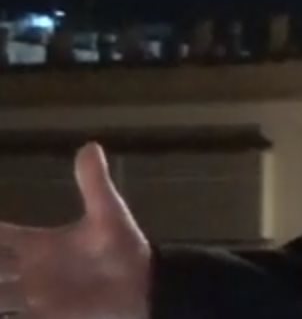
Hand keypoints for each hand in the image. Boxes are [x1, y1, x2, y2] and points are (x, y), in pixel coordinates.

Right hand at [0, 142, 150, 318]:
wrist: (142, 284)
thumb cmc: (123, 246)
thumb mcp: (107, 212)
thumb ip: (94, 183)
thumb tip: (90, 144)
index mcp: (39, 245)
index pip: (0, 238)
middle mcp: (30, 272)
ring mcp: (34, 298)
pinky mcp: (44, 317)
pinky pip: (13, 318)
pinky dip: (5, 314)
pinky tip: (2, 310)